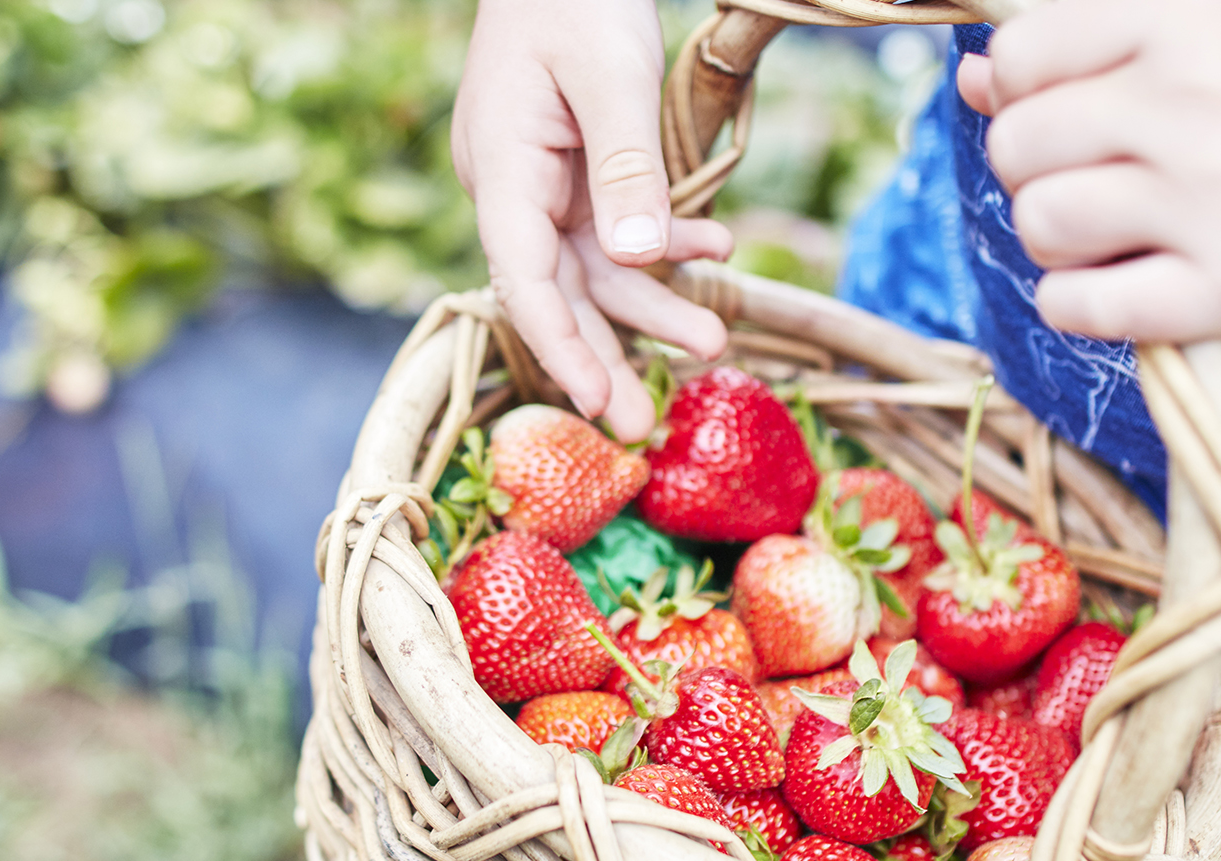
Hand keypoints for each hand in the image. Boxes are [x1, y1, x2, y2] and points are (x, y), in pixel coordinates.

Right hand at [452, 0, 733, 441]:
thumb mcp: (611, 73)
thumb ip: (626, 164)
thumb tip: (641, 257)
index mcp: (502, 167)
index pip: (522, 276)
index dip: (558, 346)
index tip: (594, 402)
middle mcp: (515, 185)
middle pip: (557, 290)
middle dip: (603, 356)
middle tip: (641, 426)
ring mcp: (546, 179)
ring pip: (597, 264)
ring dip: (654, 302)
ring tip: (718, 339)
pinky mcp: (579, 168)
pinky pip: (620, 223)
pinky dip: (668, 237)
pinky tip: (718, 245)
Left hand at [957, 0, 1220, 343]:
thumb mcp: (1211, 44)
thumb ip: (1085, 53)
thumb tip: (969, 77)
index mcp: (1196, 16)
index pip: (1021, 54)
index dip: (1022, 94)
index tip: (1070, 114)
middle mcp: (1205, 96)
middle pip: (1016, 147)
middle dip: (1038, 174)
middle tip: (1104, 182)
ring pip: (1040, 224)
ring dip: (1061, 243)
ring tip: (1125, 234)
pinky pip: (1076, 306)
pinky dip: (1080, 305)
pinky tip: (1128, 285)